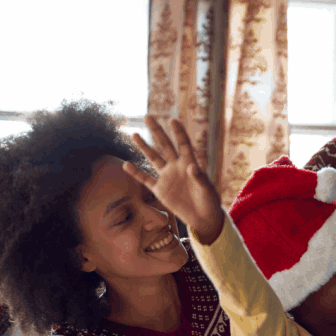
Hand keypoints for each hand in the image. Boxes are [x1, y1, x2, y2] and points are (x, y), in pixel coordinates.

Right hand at [123, 116, 224, 244]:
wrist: (204, 219)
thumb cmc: (210, 202)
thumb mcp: (207, 190)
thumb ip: (200, 178)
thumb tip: (192, 167)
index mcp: (190, 164)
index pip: (183, 145)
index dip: (179, 133)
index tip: (173, 120)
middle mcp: (176, 167)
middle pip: (165, 146)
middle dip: (157, 132)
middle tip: (148, 117)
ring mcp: (167, 178)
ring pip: (153, 158)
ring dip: (144, 147)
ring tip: (134, 134)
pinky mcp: (160, 190)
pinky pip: (146, 179)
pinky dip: (136, 173)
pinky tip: (126, 164)